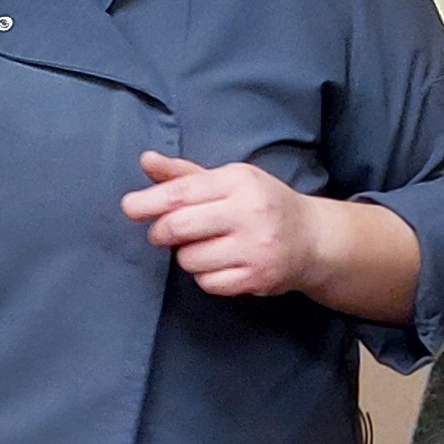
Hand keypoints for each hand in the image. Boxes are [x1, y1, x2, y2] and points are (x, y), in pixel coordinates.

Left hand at [125, 152, 323, 298]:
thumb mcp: (228, 180)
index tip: (130, 208)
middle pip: (179, 226)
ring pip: (189, 259)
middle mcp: (250, 212)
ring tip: (206, 246)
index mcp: (239, 181)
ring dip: (186, 255)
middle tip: (163, 232)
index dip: (149, 201)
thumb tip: (146, 160)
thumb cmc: (261, 204)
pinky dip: (205, 276)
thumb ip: (184, 174)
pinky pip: (207, 283)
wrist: (313, 238)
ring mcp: (256, 247)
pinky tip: (222, 264)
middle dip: (161, 232)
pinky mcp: (258, 277)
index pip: (182, 192)